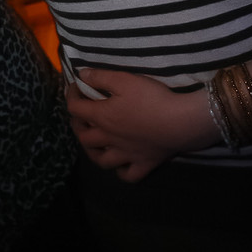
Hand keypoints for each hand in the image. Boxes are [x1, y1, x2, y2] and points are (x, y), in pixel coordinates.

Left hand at [66, 68, 216, 182]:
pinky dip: (121, 171)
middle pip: (83, 138)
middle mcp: (109, 139)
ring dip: (93, 152)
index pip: (75, 109)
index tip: (76, 87)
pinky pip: (128, 175)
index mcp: (102, 117)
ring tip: (95, 143)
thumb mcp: (124, 79)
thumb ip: (100, 77)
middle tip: (81, 116)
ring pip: (101, 161)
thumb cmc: (150, 98)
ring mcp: (126, 154)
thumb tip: (82, 76)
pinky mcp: (143, 164)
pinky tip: (121, 163)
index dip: (71, 96)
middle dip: (77, 126)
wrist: (180, 122)